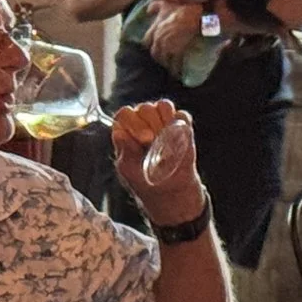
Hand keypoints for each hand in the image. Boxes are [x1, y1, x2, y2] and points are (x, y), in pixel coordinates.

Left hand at [110, 100, 200, 220]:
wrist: (172, 195)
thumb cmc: (147, 183)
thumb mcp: (130, 171)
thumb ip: (125, 152)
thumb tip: (119, 134)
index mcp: (127, 132)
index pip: (125, 115)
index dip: (134, 123)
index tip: (145, 139)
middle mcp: (143, 123)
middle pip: (144, 109)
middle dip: (151, 123)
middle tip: (155, 141)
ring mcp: (163, 124)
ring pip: (163, 106)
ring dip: (166, 120)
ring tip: (167, 137)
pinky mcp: (181, 128)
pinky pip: (182, 115)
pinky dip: (181, 123)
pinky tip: (180, 136)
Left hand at [142, 1, 201, 73]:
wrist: (193, 14)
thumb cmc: (179, 7)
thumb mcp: (164, 3)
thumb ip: (154, 7)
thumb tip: (147, 11)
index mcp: (155, 30)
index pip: (146, 42)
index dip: (149, 45)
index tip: (151, 46)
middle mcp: (159, 41)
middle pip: (155, 53)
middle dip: (157, 57)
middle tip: (161, 59)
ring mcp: (169, 47)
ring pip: (164, 60)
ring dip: (166, 64)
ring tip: (169, 68)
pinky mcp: (179, 51)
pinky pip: (176, 63)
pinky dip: (176, 69)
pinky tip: (177, 74)